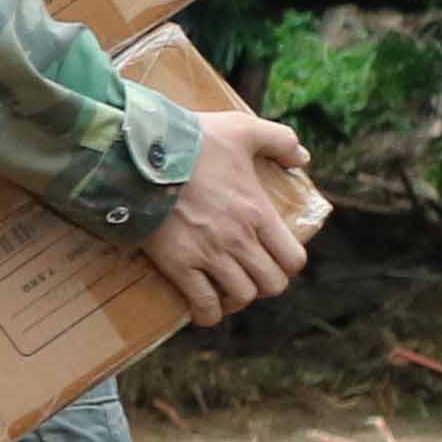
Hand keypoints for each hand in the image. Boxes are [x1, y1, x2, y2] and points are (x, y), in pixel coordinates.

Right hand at [137, 107, 318, 323]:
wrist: (138, 156)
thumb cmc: (191, 141)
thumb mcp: (242, 128)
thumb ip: (279, 139)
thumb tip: (303, 159)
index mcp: (257, 212)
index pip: (292, 258)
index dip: (288, 264)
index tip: (274, 258)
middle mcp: (238, 239)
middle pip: (271, 284)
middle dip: (265, 283)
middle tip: (251, 273)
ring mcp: (208, 255)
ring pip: (241, 296)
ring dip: (237, 297)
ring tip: (226, 288)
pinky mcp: (178, 264)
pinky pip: (202, 304)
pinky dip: (207, 313)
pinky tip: (204, 309)